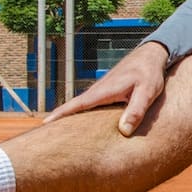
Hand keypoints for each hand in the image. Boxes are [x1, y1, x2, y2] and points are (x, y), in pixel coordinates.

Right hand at [44, 41, 170, 136]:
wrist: (151, 56)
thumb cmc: (149, 74)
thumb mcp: (147, 92)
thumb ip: (137, 111)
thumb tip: (124, 131)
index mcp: (104, 91)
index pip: (78, 105)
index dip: (61, 115)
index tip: (45, 125)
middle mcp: (98, 91)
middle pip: (74, 108)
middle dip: (58, 119)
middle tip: (40, 135)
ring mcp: (101, 92)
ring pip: (81, 107)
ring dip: (67, 118)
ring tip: (53, 135)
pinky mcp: (106, 94)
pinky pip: (89, 106)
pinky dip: (79, 114)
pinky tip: (77, 125)